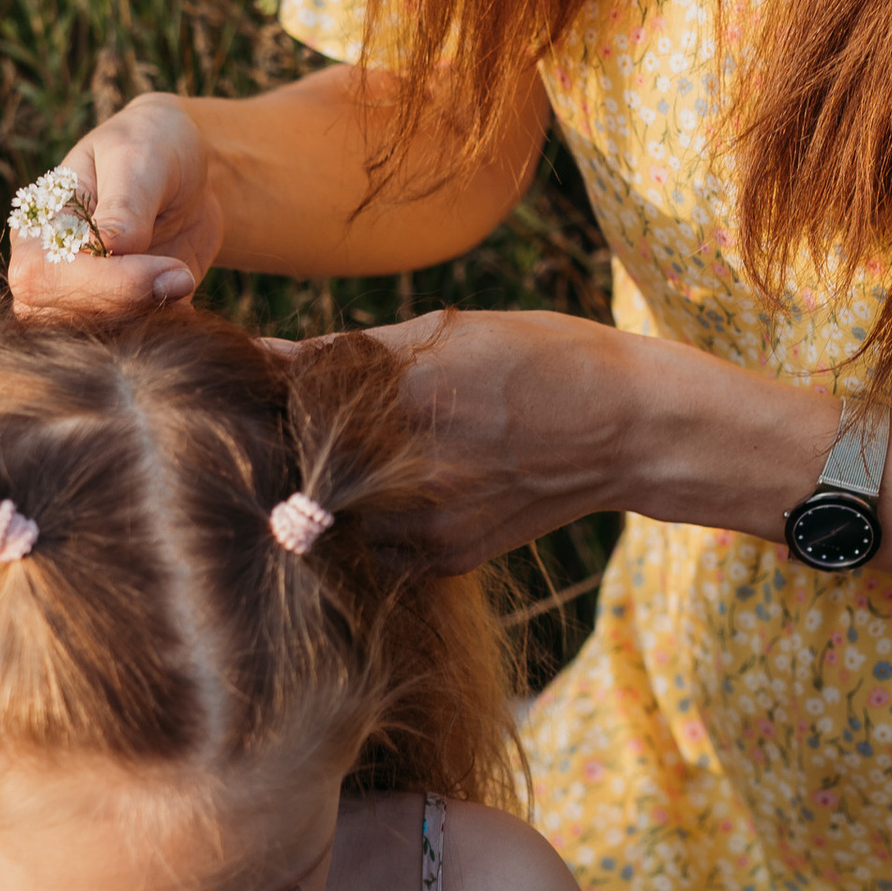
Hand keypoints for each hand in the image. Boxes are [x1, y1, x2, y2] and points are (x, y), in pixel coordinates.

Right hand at [6, 97, 220, 323]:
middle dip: (133, 307)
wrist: (184, 170)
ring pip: (102, 341)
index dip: (108, 284)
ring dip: (152, 323)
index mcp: (37, 230)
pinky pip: (137, 344)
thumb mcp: (139, 157)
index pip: (47, 278)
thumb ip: (126, 203)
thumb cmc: (150, 147)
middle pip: (67, 321)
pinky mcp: (123, 317)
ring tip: (186, 282)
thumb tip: (113, 245)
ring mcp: (84, 302)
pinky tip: (189, 297)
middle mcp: (50, 274)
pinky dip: (169, 331)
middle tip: (183, 277)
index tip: (170, 270)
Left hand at [300, 307, 657, 569]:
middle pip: (308, 460)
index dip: (279, 390)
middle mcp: (410, 467)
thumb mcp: (450, 333)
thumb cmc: (542, 360)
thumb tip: (263, 352)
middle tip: (322, 421)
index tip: (278, 382)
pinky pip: (379, 546)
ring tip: (379, 453)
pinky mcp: (448, 557)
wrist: (629, 430)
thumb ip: (352, 349)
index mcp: (404, 395)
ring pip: (336, 510)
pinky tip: (410, 487)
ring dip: (339, 485)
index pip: (295, 399)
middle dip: (304, 441)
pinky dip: (379, 520)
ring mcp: (428, 521)